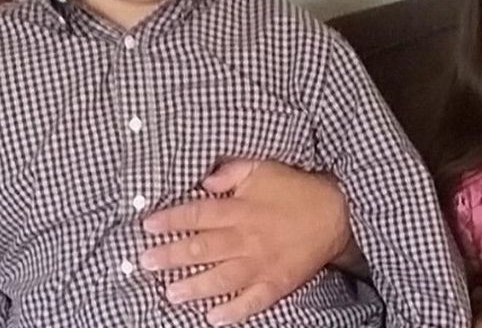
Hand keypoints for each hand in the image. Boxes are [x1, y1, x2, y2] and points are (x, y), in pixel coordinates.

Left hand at [141, 159, 350, 324]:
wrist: (335, 212)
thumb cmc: (294, 188)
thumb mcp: (263, 168)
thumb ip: (232, 172)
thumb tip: (205, 181)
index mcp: (241, 209)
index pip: (198, 214)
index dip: (172, 219)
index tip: (148, 225)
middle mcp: (247, 238)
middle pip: (203, 249)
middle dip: (172, 256)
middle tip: (146, 263)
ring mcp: (262, 263)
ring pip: (222, 278)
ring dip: (195, 287)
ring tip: (171, 294)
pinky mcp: (277, 282)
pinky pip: (253, 301)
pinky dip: (234, 312)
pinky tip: (214, 318)